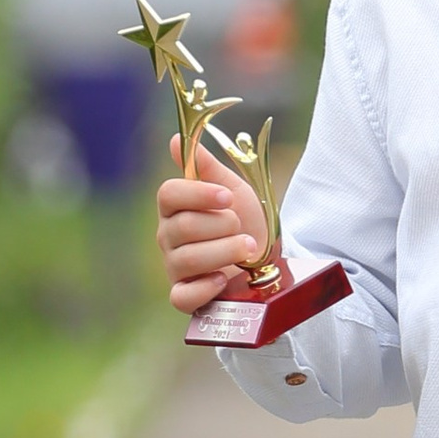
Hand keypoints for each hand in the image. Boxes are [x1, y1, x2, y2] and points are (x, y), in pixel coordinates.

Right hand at [154, 134, 268, 310]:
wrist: (270, 259)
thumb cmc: (248, 222)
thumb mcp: (234, 190)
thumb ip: (206, 167)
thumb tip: (176, 139)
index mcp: (176, 208)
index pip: (168, 195)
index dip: (198, 194)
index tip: (227, 198)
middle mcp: (169, 237)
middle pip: (182, 227)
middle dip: (221, 226)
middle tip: (242, 227)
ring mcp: (175, 268)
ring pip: (188, 259)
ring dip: (225, 252)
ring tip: (248, 250)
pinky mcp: (185, 298)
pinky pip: (181, 297)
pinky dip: (204, 288)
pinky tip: (224, 279)